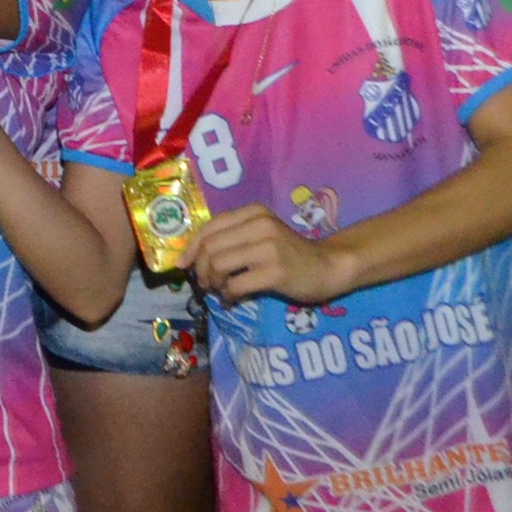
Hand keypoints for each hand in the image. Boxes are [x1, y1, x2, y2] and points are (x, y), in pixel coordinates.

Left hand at [186, 203, 337, 304]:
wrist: (327, 266)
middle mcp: (260, 225)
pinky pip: (235, 285)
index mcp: (254, 212)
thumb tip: (192, 257)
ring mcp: (268, 248)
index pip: (209, 227)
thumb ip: (232, 238)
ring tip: (221, 290)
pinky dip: (228, 295)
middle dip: (201, 269)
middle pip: (210, 247)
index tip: (183, 265)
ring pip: (218, 265)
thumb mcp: (261, 234)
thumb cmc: (289, 253)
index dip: (191, 248)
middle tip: (207, 284)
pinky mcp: (275, 272)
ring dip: (213, 283)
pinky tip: (234, 299)